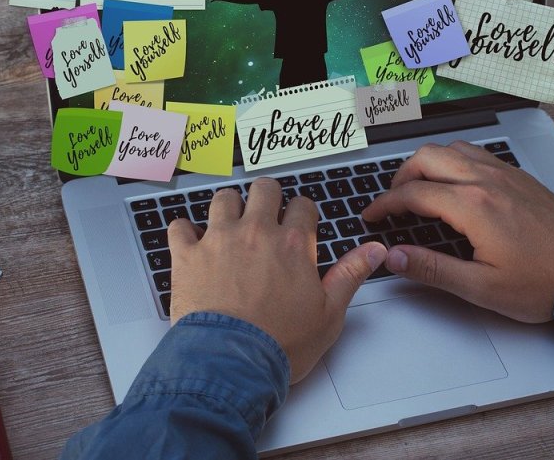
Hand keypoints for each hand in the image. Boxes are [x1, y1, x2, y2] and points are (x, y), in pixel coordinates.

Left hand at [169, 179, 386, 382]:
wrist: (230, 363)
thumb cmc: (279, 344)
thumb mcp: (329, 313)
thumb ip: (350, 275)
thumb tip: (374, 251)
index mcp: (292, 244)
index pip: (302, 206)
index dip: (302, 213)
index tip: (299, 224)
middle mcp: (256, 233)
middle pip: (264, 190)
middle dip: (267, 197)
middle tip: (266, 211)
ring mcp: (219, 240)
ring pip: (223, 199)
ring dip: (229, 206)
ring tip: (230, 221)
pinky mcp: (188, 256)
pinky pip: (179, 227)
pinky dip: (184, 230)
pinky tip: (190, 239)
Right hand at [361, 142, 553, 323]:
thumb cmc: (544, 281)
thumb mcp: (480, 287)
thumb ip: (432, 269)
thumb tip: (396, 257)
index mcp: (473, 206)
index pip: (413, 194)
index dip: (384, 204)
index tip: (373, 215)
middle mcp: (487, 181)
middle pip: (427, 158)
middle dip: (401, 177)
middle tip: (392, 202)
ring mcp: (504, 174)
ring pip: (452, 149)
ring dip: (428, 164)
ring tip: (419, 190)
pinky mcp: (518, 176)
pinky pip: (476, 154)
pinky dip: (453, 162)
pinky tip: (454, 184)